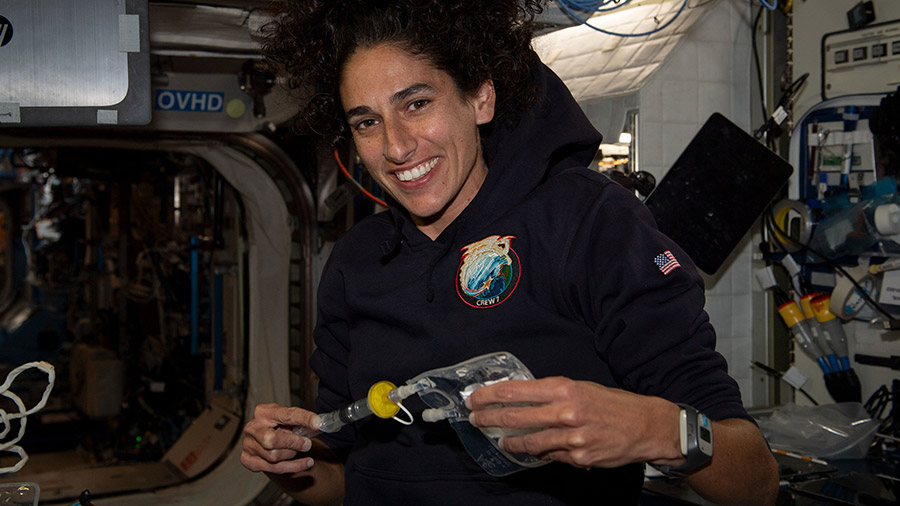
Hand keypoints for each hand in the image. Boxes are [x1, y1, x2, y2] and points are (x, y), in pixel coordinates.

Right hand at [241, 403, 319, 473]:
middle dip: (292, 443)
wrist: (267, 438)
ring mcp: (248, 445)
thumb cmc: (280, 426)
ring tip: (299, 449)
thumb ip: (302, 420)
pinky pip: (275, 468)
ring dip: (292, 454)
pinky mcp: (249, 460)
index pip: (286, 415)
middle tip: (307, 444)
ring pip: (274, 456)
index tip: (318, 424)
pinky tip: (306, 462)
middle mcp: (252, 428)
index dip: (303, 419)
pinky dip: (294, 467)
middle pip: (271, 440)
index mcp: (264, 412)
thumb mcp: (290, 419)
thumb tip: (319, 423)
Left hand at [466, 377, 682, 468]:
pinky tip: (533, 450)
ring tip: (501, 441)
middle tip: (475, 419)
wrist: (647, 425)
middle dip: (489, 418)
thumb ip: (553, 394)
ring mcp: (571, 438)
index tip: (476, 397)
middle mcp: (565, 412)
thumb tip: (523, 399)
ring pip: (529, 442)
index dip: (490, 395)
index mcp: (565, 389)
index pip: (516, 390)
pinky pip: (550, 456)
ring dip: (511, 442)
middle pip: (515, 416)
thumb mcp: (582, 387)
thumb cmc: (614, 404)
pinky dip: (540, 453)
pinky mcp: (579, 457)